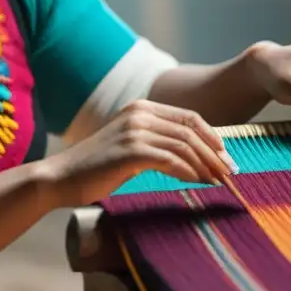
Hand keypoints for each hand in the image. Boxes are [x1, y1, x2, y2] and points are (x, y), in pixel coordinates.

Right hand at [42, 100, 237, 205]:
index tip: (227, 157)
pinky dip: (189, 171)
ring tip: (218, 180)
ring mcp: (134, 130)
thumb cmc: (97, 168)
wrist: (59, 178)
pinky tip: (198, 182)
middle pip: (191, 130)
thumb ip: (158, 144)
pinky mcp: (130, 150)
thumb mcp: (131, 147)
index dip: (212, 137)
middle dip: (215, 152)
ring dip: (206, 164)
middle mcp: (140, 113)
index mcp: (142, 108)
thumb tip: (195, 157)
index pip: (189, 117)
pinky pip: (170, 159)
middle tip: (230, 172)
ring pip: (184, 144)